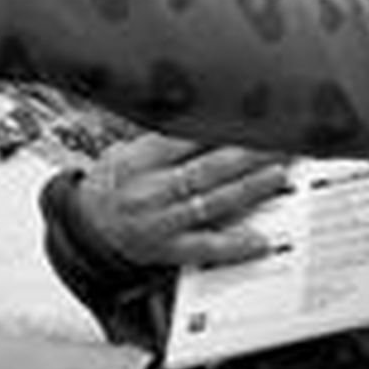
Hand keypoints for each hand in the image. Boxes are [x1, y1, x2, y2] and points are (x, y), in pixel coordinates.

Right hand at [78, 135, 290, 267]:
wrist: (87, 226)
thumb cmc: (114, 183)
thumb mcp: (126, 151)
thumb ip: (163, 140)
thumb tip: (209, 121)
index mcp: (139, 159)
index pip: (187, 139)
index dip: (223, 128)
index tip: (253, 119)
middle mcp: (149, 190)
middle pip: (206, 168)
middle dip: (248, 154)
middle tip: (280, 141)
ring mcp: (160, 221)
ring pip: (211, 202)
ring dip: (248, 188)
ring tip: (277, 174)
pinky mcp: (167, 250)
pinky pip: (206, 247)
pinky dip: (234, 244)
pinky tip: (259, 238)